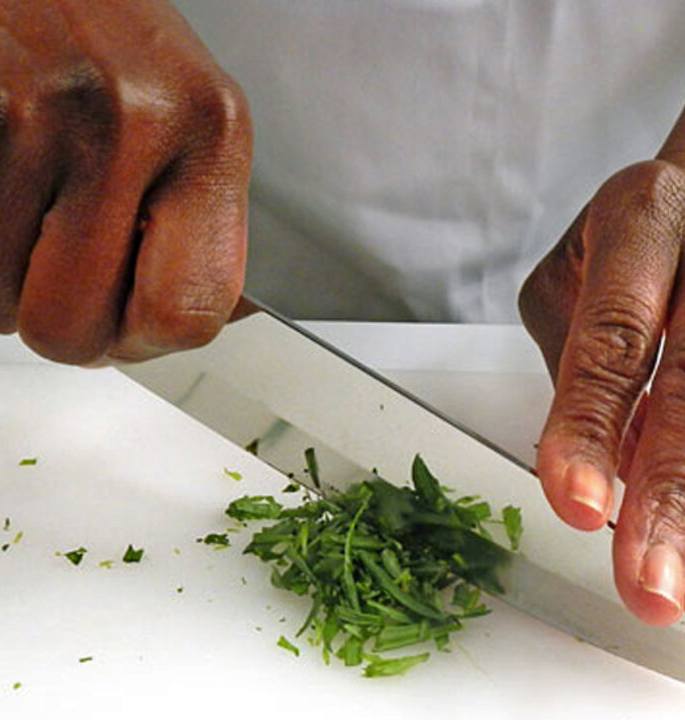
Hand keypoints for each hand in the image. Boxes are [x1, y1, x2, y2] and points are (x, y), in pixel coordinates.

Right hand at [0, 0, 251, 363]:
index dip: (147, 343)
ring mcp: (24, 120)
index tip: (130, 327)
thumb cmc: (122, 55)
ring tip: (29, 214)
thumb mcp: (200, 130)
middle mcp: (122, 124)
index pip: (186, 313)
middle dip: (63, 324)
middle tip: (67, 276)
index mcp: (208, 136)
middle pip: (71, 330)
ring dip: (5, 283)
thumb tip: (210, 322)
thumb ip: (208, 233)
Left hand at [519, 106, 684, 625]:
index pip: (612, 341)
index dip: (593, 426)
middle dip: (669, 500)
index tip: (579, 506)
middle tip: (647, 585)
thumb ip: (574, 358)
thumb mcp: (572, 273)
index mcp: (639, 225)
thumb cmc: (630, 231)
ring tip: (675, 579)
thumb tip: (596, 460)